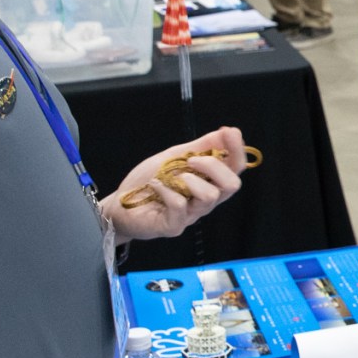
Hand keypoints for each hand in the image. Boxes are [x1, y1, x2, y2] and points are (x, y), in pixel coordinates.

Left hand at [105, 126, 246, 240]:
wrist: (120, 204)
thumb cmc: (149, 181)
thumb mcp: (175, 157)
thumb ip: (201, 146)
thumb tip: (227, 131)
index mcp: (208, 182)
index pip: (235, 168)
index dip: (237, 150)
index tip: (230, 132)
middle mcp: (204, 200)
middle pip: (232, 184)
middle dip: (214, 165)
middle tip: (192, 159)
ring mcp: (190, 215)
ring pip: (210, 196)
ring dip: (190, 179)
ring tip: (171, 176)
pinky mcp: (173, 226)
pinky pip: (179, 205)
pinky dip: (165, 189)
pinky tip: (155, 185)